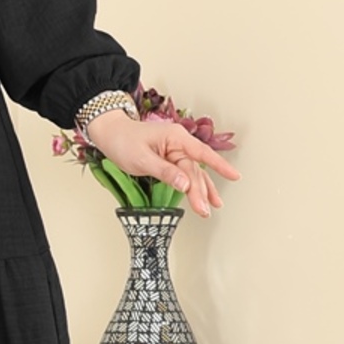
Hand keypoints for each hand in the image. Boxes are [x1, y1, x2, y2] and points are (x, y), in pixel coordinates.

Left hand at [84, 109, 240, 217]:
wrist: (110, 133)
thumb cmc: (123, 140)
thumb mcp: (141, 158)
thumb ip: (164, 172)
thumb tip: (184, 184)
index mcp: (175, 137)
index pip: (201, 153)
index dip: (218, 165)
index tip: (233, 175)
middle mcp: (178, 143)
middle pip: (195, 169)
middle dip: (200, 191)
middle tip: (204, 210)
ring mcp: (175, 151)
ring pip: (193, 173)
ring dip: (201, 190)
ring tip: (211, 207)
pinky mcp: (170, 158)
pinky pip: (186, 173)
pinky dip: (193, 185)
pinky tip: (202, 196)